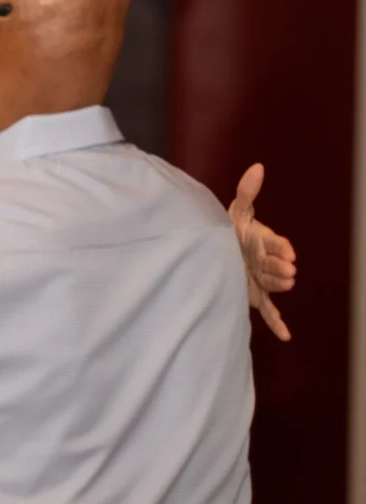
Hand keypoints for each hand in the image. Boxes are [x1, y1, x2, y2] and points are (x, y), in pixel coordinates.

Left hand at [228, 163, 296, 340]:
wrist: (214, 249)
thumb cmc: (229, 228)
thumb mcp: (236, 211)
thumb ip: (247, 192)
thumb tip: (257, 167)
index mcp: (263, 241)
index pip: (276, 244)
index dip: (282, 248)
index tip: (289, 252)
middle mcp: (265, 261)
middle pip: (275, 265)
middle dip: (282, 267)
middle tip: (288, 270)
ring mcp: (261, 279)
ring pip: (273, 284)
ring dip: (279, 285)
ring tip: (287, 283)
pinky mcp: (255, 295)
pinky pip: (268, 311)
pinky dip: (277, 323)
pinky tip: (286, 336)